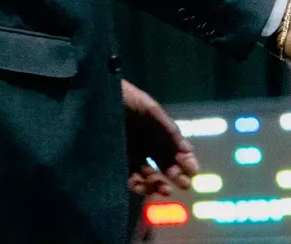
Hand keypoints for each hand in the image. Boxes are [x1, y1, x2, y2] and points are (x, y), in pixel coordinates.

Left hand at [121, 78, 198, 197]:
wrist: (97, 99)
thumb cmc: (126, 100)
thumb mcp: (151, 110)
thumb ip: (168, 128)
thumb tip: (187, 148)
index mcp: (157, 131)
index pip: (175, 149)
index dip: (185, 160)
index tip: (193, 170)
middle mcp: (146, 144)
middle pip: (164, 163)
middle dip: (175, 174)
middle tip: (184, 184)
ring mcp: (131, 155)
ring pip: (148, 174)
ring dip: (158, 183)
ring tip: (165, 190)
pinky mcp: (115, 163)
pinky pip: (129, 178)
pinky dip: (139, 186)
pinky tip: (147, 188)